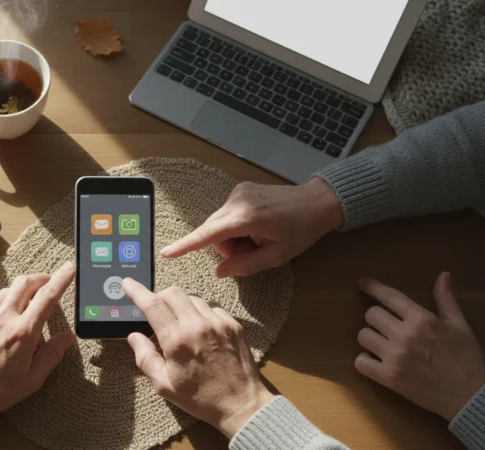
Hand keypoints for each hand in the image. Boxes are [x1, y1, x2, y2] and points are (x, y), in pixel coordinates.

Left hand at [0, 262, 76, 426]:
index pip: (47, 297)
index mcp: (23, 332)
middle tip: (49, 283)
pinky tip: (4, 313)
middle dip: (41, 277)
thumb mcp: (32, 379)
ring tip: (27, 302)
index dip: (61, 279)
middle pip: (25, 282)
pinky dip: (2, 300)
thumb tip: (68, 337)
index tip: (70, 268)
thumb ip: (52, 354)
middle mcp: (3, 318)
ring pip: (7, 289)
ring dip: (21, 289)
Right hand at [122, 278, 272, 437]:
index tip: (128, 283)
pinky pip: (212, 306)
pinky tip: (200, 327)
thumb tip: (134, 336)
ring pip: (192, 297)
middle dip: (159, 296)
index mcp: (177, 340)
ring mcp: (218, 322)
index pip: (153, 305)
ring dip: (181, 304)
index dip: (137, 291)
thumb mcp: (164, 385)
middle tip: (156, 310)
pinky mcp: (233, 324)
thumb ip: (145, 358)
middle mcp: (198, 325)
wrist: (241, 404)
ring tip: (179, 322)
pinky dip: (201, 311)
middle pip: (172, 292)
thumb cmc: (200, 398)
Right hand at [160, 178, 343, 276]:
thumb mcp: (277, 256)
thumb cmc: (301, 230)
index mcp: (247, 217)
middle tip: (253, 251)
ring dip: (232, 238)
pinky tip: (256, 228)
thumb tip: (220, 271)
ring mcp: (238, 193)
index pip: (208, 234)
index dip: (186, 245)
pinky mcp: (240, 190)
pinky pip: (227, 215)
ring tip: (257, 239)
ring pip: (219, 225)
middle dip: (227, 247)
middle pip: (213, 231)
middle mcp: (237, 201)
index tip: (167, 253)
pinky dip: (236, 227)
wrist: (317, 201)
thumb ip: (245, 266)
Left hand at [356, 272, 484, 420]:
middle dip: (377, 318)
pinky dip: (364, 361)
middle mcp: (405, 335)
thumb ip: (446, 299)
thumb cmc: (466, 358)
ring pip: (363, 336)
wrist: (470, 396)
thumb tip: (442, 275)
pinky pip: (360, 362)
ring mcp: (395, 357)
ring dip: (370, 338)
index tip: (362, 283)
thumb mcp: (460, 325)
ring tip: (382, 344)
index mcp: (423, 319)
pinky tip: (375, 361)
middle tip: (387, 327)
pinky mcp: (389, 378)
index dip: (372, 287)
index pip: (389, 296)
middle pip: (371, 315)